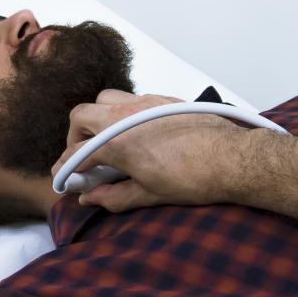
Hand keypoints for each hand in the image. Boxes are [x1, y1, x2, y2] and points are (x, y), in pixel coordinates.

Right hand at [52, 89, 243, 210]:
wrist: (233, 158)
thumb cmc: (194, 178)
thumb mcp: (149, 194)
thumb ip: (114, 196)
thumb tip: (91, 198)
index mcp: (116, 142)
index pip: (76, 153)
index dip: (66, 168)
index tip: (64, 178)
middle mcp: (125, 116)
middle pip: (81, 115)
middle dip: (76, 136)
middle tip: (84, 156)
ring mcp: (144, 102)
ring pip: (106, 99)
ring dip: (99, 117)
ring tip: (108, 139)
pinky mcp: (163, 98)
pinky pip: (132, 98)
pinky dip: (124, 112)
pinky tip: (136, 131)